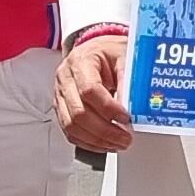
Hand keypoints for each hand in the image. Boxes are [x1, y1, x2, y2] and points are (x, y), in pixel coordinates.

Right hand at [57, 31, 134, 154]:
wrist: (98, 51)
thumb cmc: (111, 53)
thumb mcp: (125, 58)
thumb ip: (128, 82)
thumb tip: (134, 110)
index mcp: (80, 61)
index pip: (89, 90)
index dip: (108, 108)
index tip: (126, 118)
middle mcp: (65, 78)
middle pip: (78, 113)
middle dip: (105, 131)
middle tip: (125, 138)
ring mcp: (60, 95)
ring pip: (71, 126)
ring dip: (97, 140)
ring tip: (117, 143)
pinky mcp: (62, 109)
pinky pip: (70, 132)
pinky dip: (88, 142)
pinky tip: (105, 144)